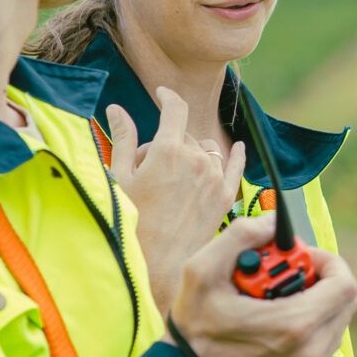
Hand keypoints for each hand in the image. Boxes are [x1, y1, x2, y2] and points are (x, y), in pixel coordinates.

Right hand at [107, 88, 244, 314]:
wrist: (158, 262)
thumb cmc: (132, 220)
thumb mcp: (121, 177)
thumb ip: (123, 139)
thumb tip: (118, 109)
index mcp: (169, 150)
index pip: (174, 108)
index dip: (167, 96)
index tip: (162, 94)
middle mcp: (197, 159)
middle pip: (183, 135)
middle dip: (165, 143)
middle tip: (146, 169)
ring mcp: (214, 177)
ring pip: (204, 149)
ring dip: (190, 154)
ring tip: (171, 178)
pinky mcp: (225, 195)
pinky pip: (235, 165)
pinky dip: (236, 154)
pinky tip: (238, 147)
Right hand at [167, 217, 356, 356]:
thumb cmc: (195, 328)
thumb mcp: (203, 270)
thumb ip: (242, 235)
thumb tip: (273, 222)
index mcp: (294, 324)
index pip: (344, 284)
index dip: (327, 261)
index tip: (300, 257)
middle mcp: (309, 350)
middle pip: (344, 301)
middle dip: (321, 278)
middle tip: (286, 274)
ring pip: (336, 320)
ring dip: (317, 300)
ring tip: (277, 296)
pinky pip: (324, 341)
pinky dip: (310, 323)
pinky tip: (277, 317)